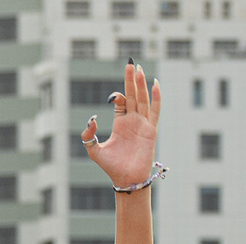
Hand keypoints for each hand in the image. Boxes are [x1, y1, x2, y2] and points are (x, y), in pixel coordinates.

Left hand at [82, 59, 161, 186]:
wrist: (126, 178)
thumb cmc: (111, 167)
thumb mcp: (94, 150)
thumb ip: (88, 135)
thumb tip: (92, 119)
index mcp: (121, 123)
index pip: (121, 102)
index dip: (117, 95)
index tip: (111, 97)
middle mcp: (133, 121)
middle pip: (133, 95)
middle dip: (131, 80)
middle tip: (130, 63)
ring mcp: (143, 124)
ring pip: (143, 99)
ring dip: (141, 84)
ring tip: (139, 69)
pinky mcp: (151, 129)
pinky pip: (155, 110)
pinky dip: (156, 97)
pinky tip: (155, 84)